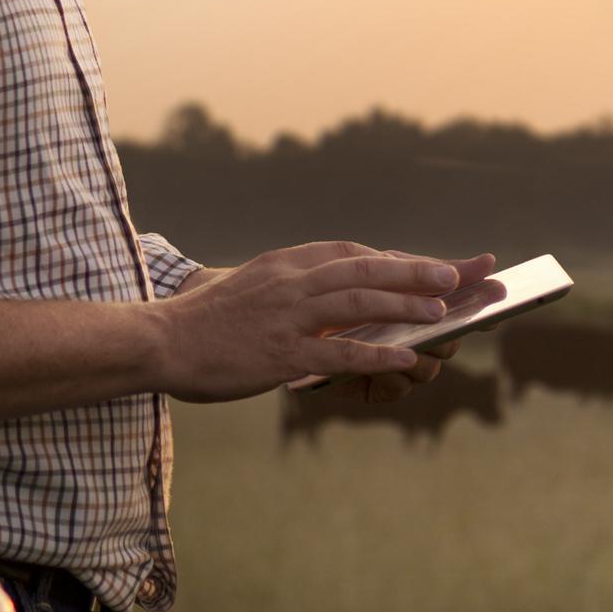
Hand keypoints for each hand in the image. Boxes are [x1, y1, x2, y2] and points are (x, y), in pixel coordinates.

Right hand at [146, 243, 497, 402]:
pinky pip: (339, 351)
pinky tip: (406, 358)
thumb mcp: (246, 287)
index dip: (393, 259)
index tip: (427, 264)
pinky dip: (377, 353)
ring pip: (359, 302)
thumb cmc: (201, 323)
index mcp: (283, 265)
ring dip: (406, 305)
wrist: (156, 342)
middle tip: (456, 274)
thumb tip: (324, 296)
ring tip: (444, 312)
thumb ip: (286, 288)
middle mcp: (290, 282)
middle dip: (415, 270)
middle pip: (365, 268)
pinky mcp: (279, 353)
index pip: (350, 253)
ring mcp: (286, 316)